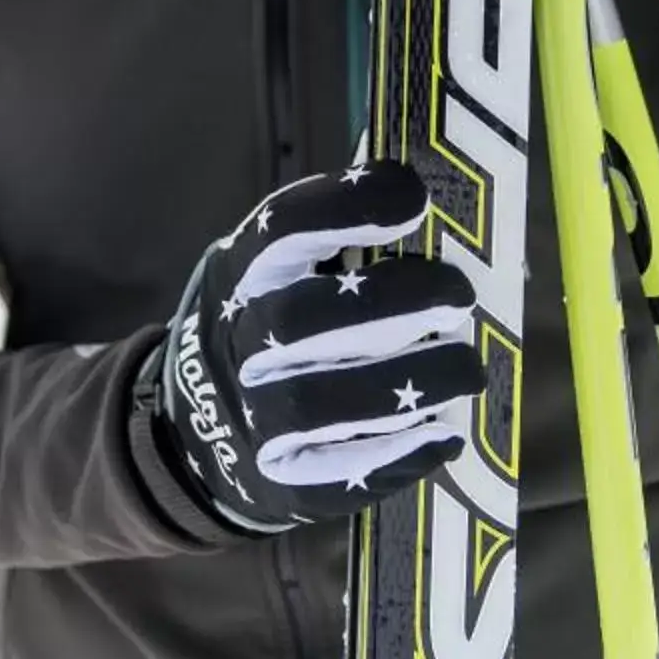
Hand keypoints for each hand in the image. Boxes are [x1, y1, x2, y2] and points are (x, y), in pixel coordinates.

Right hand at [145, 163, 479, 534]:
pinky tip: (442, 435)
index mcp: (240, 275)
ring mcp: (252, 416)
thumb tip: (416, 179)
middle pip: (302, 320)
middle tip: (459, 294)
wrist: (193, 431)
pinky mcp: (279, 479)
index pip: (280, 229)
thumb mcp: (270, 272)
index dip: (345, 208)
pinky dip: (395, 455)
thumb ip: (330, 235)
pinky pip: (335, 472)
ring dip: (408, 381)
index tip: (413, 200)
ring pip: (321, 402)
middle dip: (391, 303)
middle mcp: (237, 342)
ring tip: (465, 368)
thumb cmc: (259, 330)